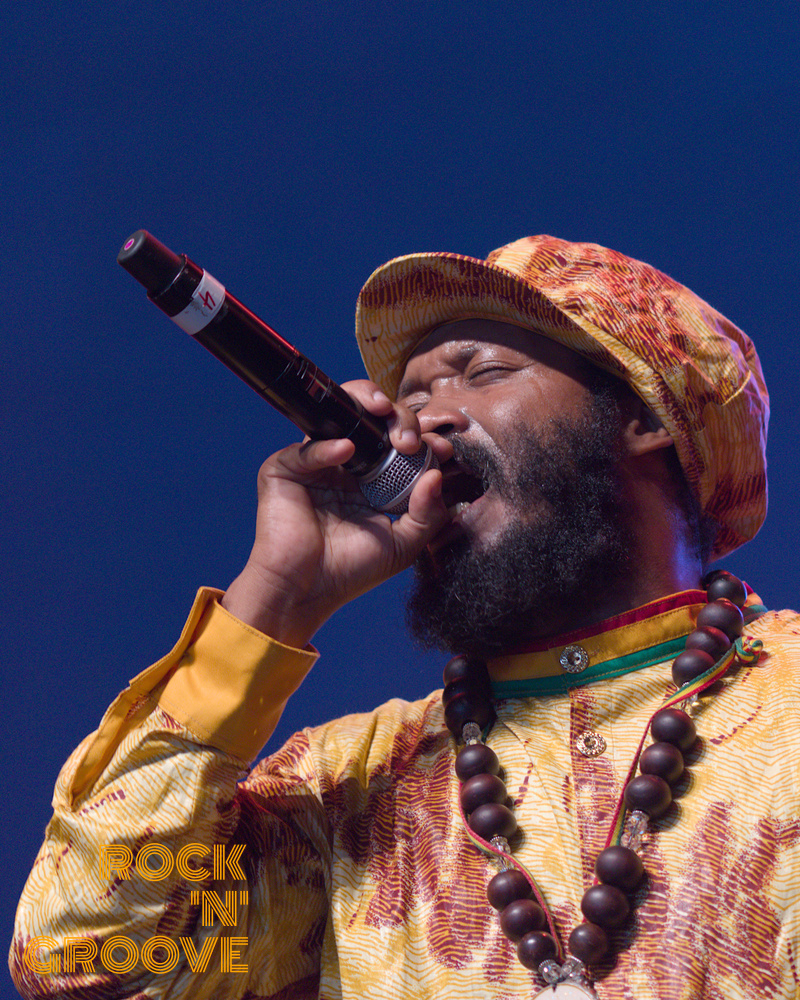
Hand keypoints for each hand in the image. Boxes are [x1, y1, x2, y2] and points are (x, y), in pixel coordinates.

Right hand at [221, 381, 449, 646]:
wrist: (306, 592)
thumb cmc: (352, 570)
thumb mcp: (404, 544)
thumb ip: (427, 513)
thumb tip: (437, 474)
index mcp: (377, 478)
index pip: (402, 443)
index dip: (423, 438)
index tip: (442, 448)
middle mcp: (348, 464)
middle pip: (376, 421)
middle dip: (401, 419)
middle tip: (412, 440)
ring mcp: (316, 463)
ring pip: (339, 415)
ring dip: (365, 404)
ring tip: (385, 415)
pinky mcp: (285, 469)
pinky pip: (306, 448)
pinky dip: (325, 447)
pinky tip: (346, 450)